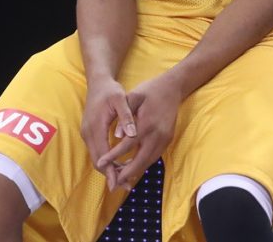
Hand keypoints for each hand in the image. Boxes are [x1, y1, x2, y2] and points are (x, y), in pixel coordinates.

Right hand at [81, 76, 136, 190]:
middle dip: (110, 174)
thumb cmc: (110, 90)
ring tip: (124, 180)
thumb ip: (125, 117)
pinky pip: (97, 151)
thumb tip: (132, 135)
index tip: (120, 182)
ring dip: (108, 169)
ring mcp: (87, 134)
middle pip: (97, 161)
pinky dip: (106, 161)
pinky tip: (118, 165)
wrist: (97, 82)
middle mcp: (88, 133)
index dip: (111, 170)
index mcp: (95, 127)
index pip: (102, 155)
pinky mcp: (89, 133)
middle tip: (125, 186)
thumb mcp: (120, 99)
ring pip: (96, 158)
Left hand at [96, 74, 182, 191]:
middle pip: (140, 161)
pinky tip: (132, 167)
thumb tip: (116, 136)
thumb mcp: (134, 97)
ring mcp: (164, 139)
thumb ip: (124, 116)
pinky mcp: (167, 140)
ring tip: (119, 177)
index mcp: (147, 124)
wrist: (172, 88)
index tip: (100, 164)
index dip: (113, 156)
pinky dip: (142, 164)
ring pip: (148, 162)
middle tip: (111, 183)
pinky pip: (154, 157)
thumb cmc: (149, 91)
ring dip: (134, 171)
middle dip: (125, 174)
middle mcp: (157, 135)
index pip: (127, 146)